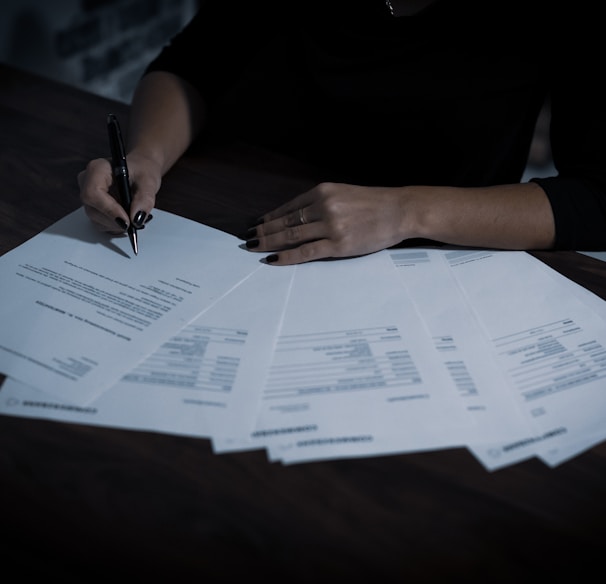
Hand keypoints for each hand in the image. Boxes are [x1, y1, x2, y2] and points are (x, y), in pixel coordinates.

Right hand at [77, 153, 159, 232]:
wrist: (140, 172)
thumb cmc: (142, 171)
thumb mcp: (148, 182)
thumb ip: (144, 199)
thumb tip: (137, 218)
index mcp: (97, 169)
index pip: (93, 193)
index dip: (109, 209)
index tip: (126, 220)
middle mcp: (87, 182)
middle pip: (92, 209)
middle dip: (115, 220)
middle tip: (135, 222)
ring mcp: (88, 196)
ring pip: (96, 219)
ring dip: (117, 225)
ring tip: (133, 217)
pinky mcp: (93, 207)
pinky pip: (99, 223)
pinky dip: (115, 226)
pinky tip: (127, 218)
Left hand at [245, 182, 408, 264]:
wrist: (400, 210)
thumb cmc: (373, 203)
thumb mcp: (343, 194)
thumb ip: (321, 203)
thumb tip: (296, 218)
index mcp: (322, 191)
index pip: (288, 207)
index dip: (269, 217)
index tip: (256, 225)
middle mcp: (323, 206)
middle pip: (285, 222)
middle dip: (263, 231)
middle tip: (247, 240)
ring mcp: (330, 226)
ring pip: (291, 236)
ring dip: (269, 243)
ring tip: (254, 249)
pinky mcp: (338, 245)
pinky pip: (306, 252)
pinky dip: (287, 257)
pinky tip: (273, 259)